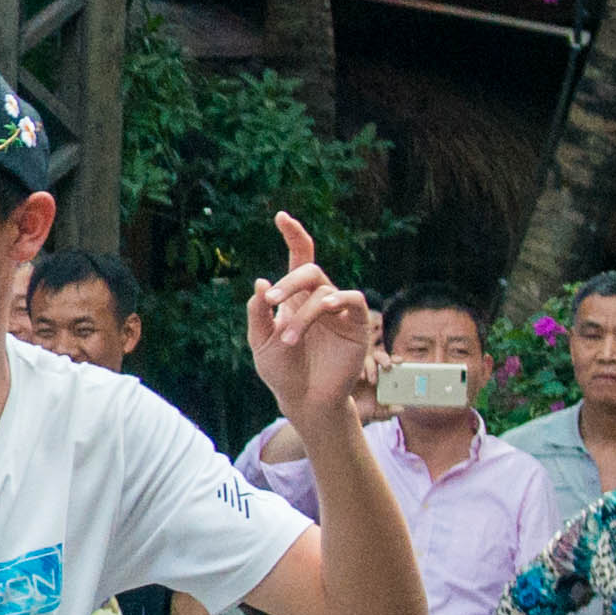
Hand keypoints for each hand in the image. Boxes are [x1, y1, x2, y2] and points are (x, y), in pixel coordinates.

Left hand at [246, 212, 376, 423]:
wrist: (303, 399)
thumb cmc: (281, 370)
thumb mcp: (260, 341)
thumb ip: (258, 312)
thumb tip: (261, 281)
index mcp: (294, 298)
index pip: (299, 258)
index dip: (294, 236)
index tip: (281, 216)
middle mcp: (318, 298)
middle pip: (309, 270)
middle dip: (288, 282)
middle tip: (272, 302)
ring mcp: (339, 310)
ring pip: (323, 290)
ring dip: (303, 313)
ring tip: (287, 340)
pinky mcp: (357, 324)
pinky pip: (352, 300)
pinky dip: (336, 301)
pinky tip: (325, 309)